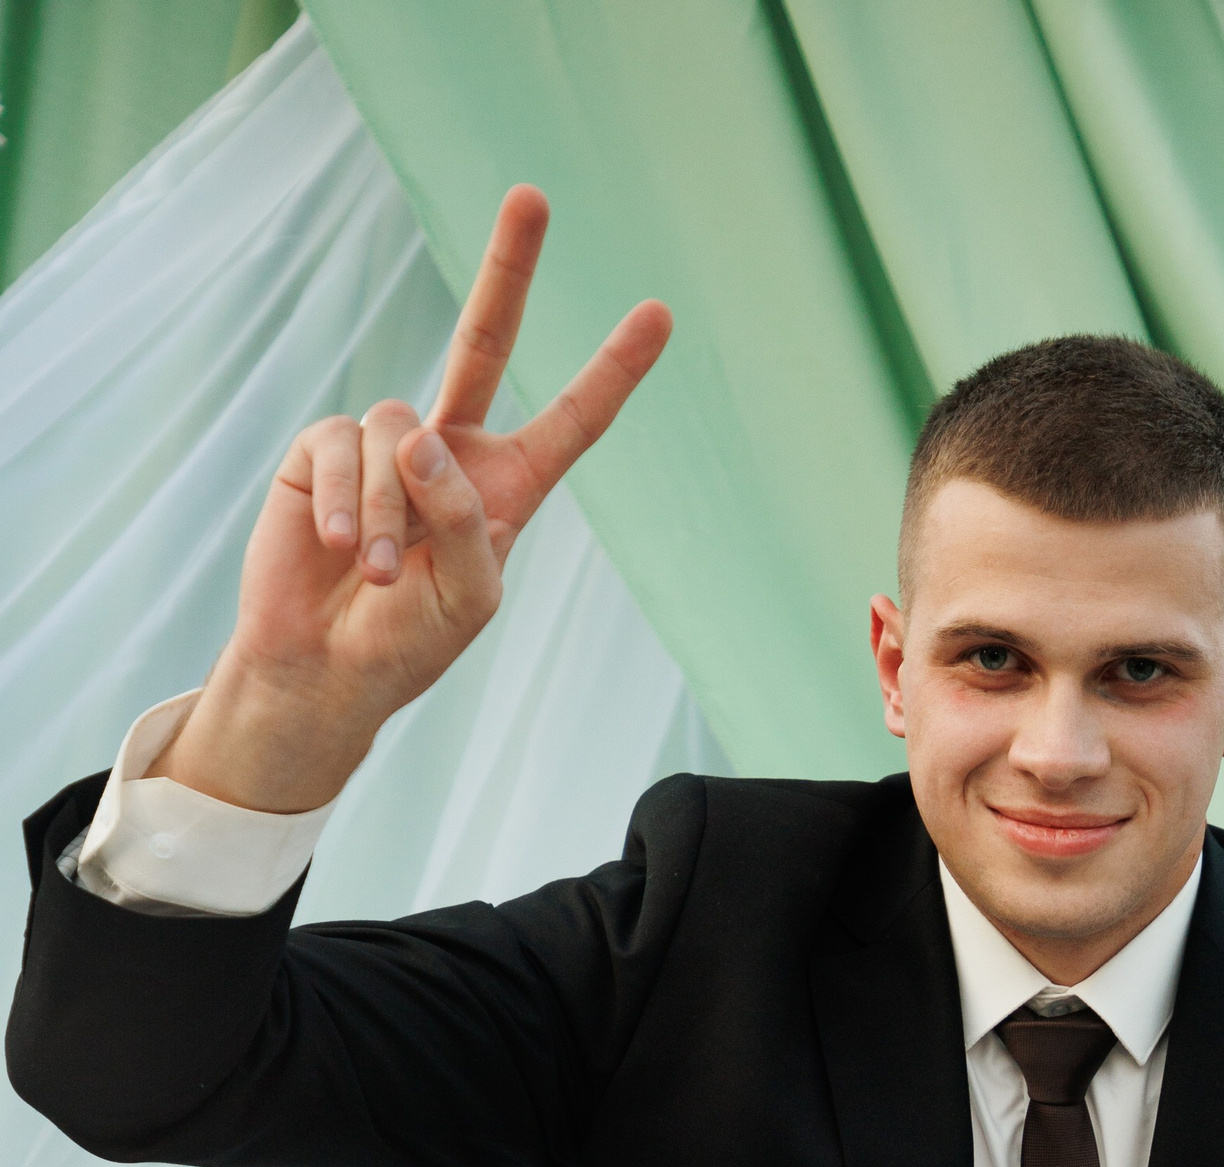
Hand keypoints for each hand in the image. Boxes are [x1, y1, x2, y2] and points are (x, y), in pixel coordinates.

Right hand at [157, 186, 670, 811]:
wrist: (323, 672)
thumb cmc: (406, 647)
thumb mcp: (470, 598)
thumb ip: (470, 520)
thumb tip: (423, 438)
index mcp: (506, 489)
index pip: (570, 421)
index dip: (612, 370)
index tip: (659, 314)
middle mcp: (449, 453)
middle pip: (483, 341)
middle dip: (508, 270)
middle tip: (534, 196)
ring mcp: (387, 445)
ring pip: (402, 431)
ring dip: (392, 511)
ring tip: (379, 574)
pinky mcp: (325, 450)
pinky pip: (345, 444)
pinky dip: (348, 501)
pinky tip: (340, 546)